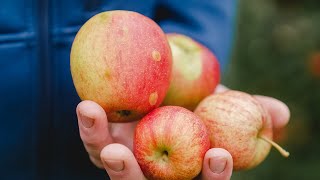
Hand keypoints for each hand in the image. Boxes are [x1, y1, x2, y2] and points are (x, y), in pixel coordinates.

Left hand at [76, 85, 289, 179]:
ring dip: (103, 152)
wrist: (167, 88)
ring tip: (99, 132)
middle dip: (134, 176)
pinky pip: (95, 141)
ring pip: (114, 168)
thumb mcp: (223, 102)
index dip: (214, 175)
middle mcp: (156, 171)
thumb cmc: (199, 103)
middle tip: (124, 158)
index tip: (218, 154)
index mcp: (189, 166)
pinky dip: (91, 127)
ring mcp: (128, 160)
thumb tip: (280, 113)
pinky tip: (88, 107)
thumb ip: (248, 107)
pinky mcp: (105, 142)